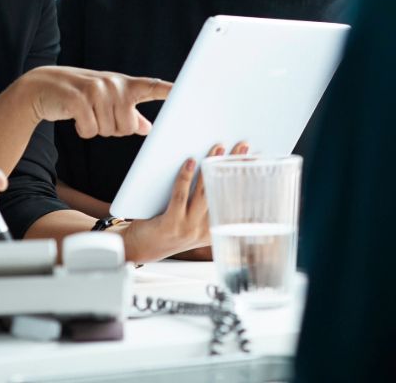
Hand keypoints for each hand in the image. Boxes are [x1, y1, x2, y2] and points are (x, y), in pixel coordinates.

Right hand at [16, 66, 171, 137]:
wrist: (41, 86)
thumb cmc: (79, 95)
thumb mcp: (106, 100)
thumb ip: (129, 113)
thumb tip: (149, 128)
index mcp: (123, 84)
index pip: (151, 87)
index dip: (168, 91)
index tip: (185, 91)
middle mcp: (113, 84)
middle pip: (128, 127)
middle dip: (113, 128)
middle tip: (97, 114)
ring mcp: (96, 90)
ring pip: (109, 131)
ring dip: (95, 128)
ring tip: (85, 112)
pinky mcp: (78, 100)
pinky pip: (90, 130)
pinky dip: (82, 130)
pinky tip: (74, 117)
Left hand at [120, 141, 247, 262]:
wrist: (140, 247)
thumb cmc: (166, 227)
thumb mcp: (192, 221)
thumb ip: (205, 203)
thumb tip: (215, 167)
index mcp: (214, 230)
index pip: (236, 203)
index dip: (247, 182)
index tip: (256, 163)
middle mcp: (204, 231)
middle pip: (223, 194)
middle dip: (234, 168)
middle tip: (243, 147)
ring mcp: (188, 228)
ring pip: (204, 193)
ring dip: (211, 168)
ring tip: (218, 148)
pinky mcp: (171, 224)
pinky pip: (180, 196)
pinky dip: (185, 177)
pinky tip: (189, 162)